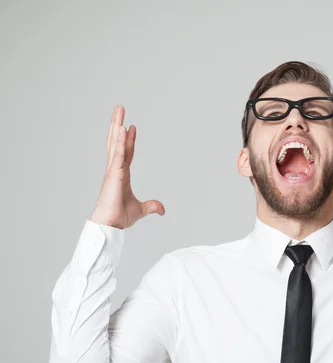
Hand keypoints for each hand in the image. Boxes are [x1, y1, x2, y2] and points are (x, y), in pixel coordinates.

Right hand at [90, 105, 164, 228]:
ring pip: (115, 143)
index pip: (126, 153)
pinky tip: (121, 128)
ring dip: (117, 125)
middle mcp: (115, 169)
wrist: (111, 224)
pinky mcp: (113, 173)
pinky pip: (117, 153)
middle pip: (116, 142)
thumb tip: (162, 210)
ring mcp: (113, 170)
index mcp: (121, 175)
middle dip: (118, 124)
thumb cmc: (119, 217)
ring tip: (119, 110)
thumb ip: (151, 206)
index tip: (131, 127)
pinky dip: (119, 141)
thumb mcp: (141, 209)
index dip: (128, 140)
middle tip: (120, 109)